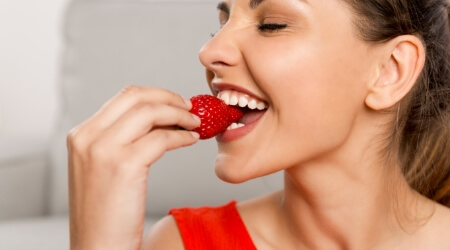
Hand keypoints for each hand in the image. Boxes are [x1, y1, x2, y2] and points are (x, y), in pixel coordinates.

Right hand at [67, 86, 199, 249]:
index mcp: (81, 135)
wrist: (97, 247)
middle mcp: (88, 137)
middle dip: (169, 98)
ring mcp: (103, 150)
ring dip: (180, 114)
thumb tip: (158, 119)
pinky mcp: (124, 165)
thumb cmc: (105, 214)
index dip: (155, 95)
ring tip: (196, 123)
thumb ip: (120, 140)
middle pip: (136, 97)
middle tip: (190, 108)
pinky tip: (191, 140)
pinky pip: (162, 138)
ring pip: (150, 112)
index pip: (123, 97)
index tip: (175, 102)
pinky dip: (182, 136)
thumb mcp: (102, 168)